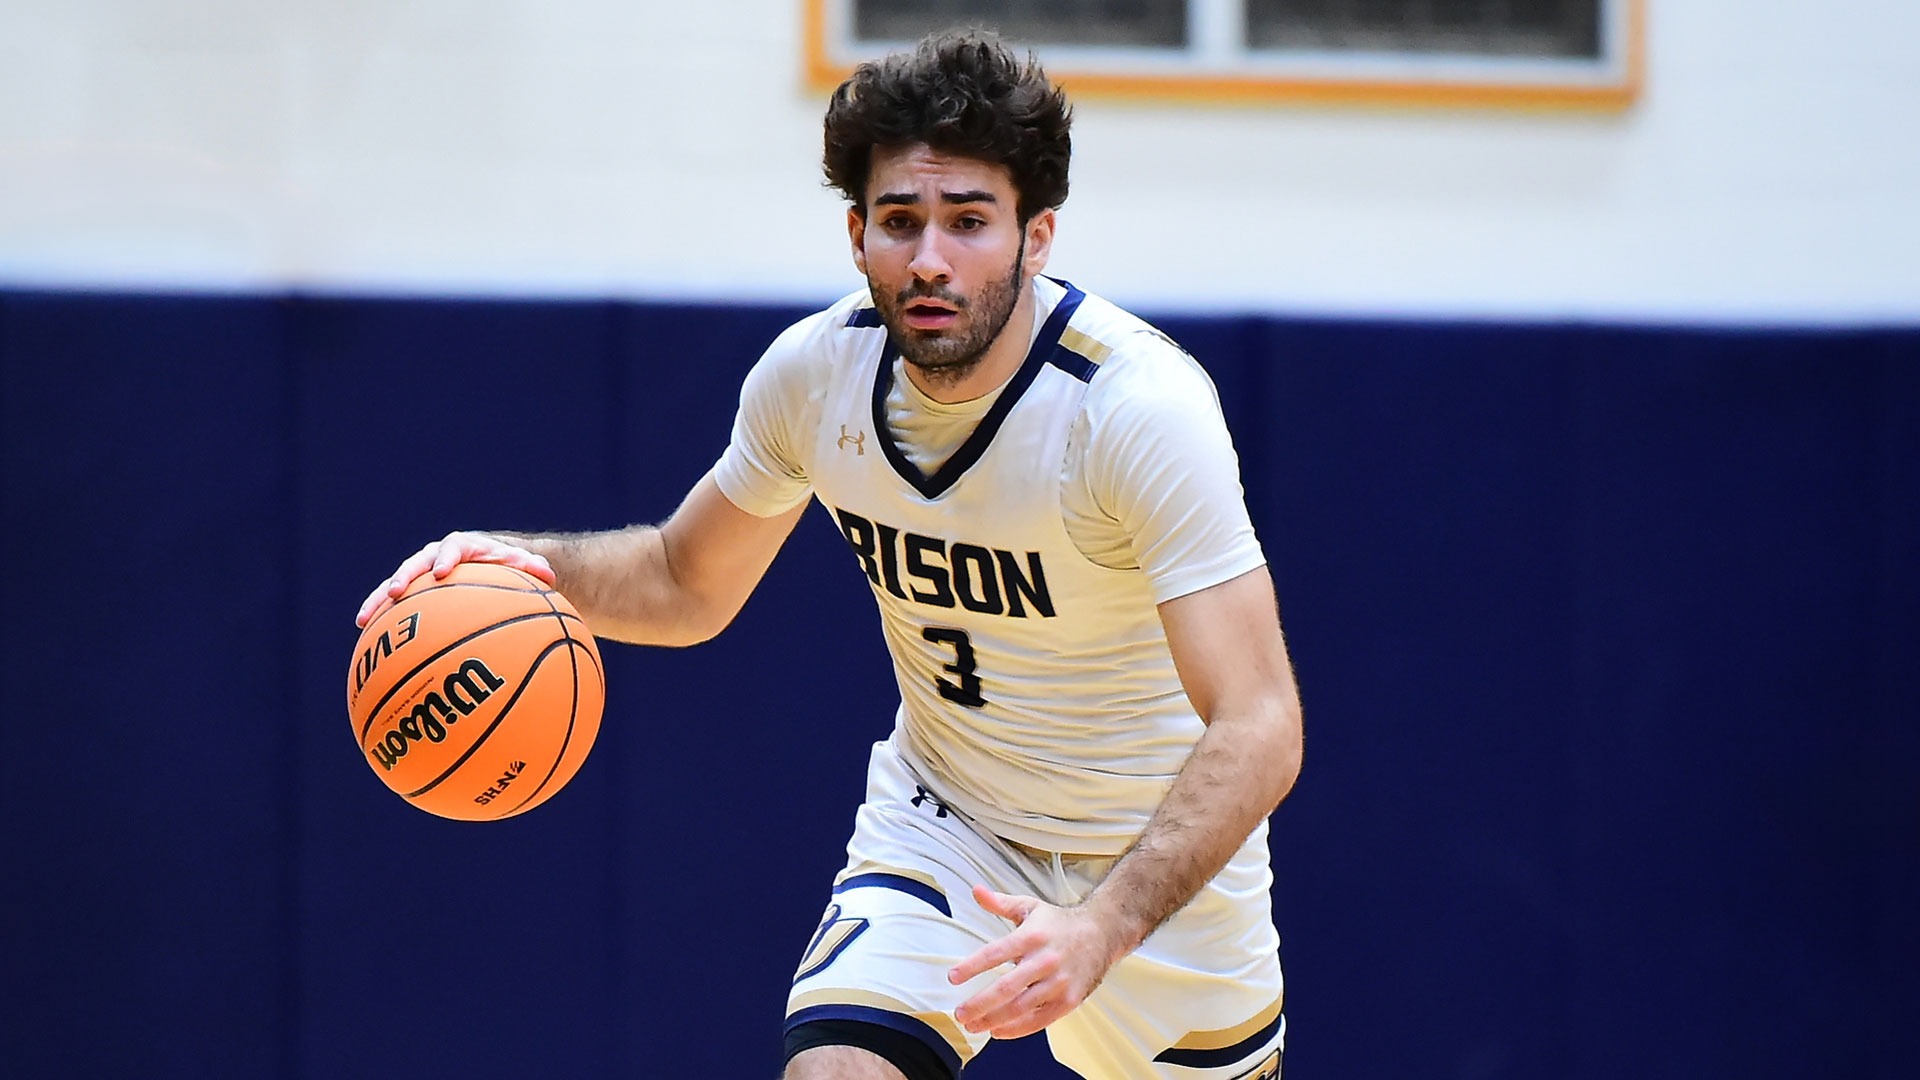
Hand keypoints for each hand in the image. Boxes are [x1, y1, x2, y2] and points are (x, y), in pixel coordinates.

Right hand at [354, 530, 555, 626]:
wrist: (495, 565)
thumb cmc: (511, 565)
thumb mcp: (523, 565)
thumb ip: (532, 567)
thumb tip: (548, 574)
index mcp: (463, 547)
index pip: (453, 548)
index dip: (446, 558)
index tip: (442, 572)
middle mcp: (437, 557)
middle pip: (415, 565)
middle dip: (404, 578)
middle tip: (396, 593)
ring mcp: (422, 575)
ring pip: (395, 585)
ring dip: (379, 600)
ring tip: (362, 620)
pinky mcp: (414, 594)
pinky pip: (394, 607)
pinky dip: (380, 619)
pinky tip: (364, 640)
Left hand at [948, 885, 1129, 1039]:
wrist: (1102, 934)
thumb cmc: (1060, 923)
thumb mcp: (1030, 907)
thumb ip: (1000, 903)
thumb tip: (976, 891)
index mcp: (1032, 937)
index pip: (995, 953)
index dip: (972, 966)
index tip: (953, 977)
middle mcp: (1044, 960)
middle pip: (1006, 987)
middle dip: (979, 1003)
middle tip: (959, 1013)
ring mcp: (1058, 983)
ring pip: (1021, 1007)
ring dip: (993, 1020)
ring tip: (973, 1025)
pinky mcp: (1068, 1000)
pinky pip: (1039, 1020)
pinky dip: (1017, 1029)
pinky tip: (998, 1031)